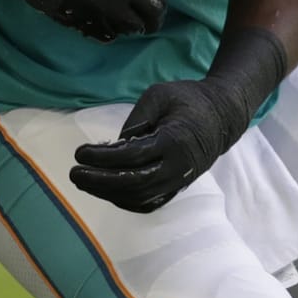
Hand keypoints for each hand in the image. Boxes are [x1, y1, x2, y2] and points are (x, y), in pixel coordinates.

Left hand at [70, 79, 234, 210]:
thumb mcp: (159, 95)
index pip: (133, 157)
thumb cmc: (188, 99)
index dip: (103, 158)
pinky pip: (150, 202)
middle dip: (99, 182)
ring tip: (84, 180)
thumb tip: (113, 146)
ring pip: (140, 198)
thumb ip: (135, 120)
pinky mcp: (178, 186)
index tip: (80, 153)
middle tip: (74, 173)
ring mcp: (180, 181)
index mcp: (174, 141)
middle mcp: (178, 167)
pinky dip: (125, 200)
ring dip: (108, 193)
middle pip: (134, 184)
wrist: (222, 117)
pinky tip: (105, 191)